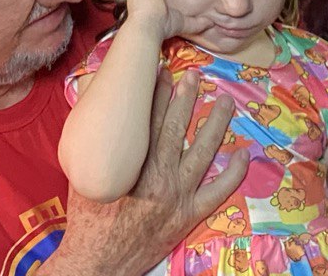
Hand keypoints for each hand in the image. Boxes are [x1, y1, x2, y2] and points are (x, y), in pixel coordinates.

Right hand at [46, 73, 248, 274]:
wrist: (99, 261)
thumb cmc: (87, 218)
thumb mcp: (83, 174)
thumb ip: (93, 144)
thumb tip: (93, 110)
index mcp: (133, 163)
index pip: (149, 118)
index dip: (157, 92)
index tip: (163, 71)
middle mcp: (159, 175)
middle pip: (176, 127)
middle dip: (186, 98)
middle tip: (194, 76)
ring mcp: (178, 195)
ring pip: (203, 151)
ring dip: (215, 124)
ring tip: (224, 101)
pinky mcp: (189, 215)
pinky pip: (218, 191)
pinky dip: (234, 173)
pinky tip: (244, 153)